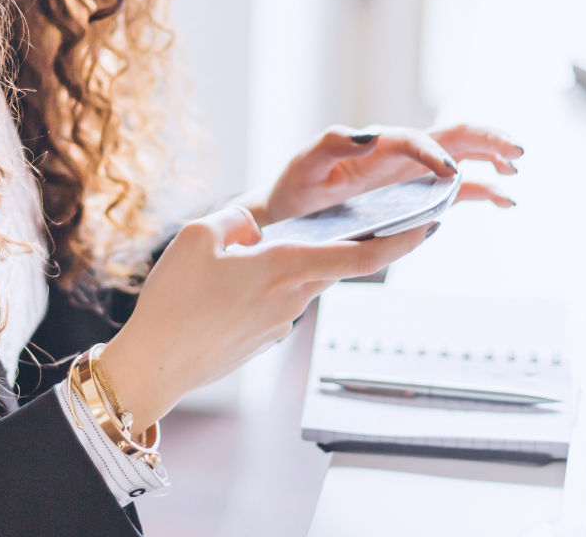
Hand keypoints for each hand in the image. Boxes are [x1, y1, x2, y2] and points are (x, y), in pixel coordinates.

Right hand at [98, 205, 434, 426]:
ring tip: (226, 264)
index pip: (361, 255)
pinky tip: (218, 292)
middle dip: (340, 243)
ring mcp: (281, 323)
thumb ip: (237, 219)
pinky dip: (259, 289)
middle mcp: (294, 298)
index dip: (401, 242)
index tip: (430, 226)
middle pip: (332, 264)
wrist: (154, 367)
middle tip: (334, 225)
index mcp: (286, 267)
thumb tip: (256, 229)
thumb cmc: (174, 302)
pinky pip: (273, 301)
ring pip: (297, 280)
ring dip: (280, 265)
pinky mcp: (264, 338)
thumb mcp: (198, 235)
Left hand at [249, 122, 524, 226]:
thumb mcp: (303, 165)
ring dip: (492, 159)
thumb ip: (331, 145)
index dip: (433, 153)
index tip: (450, 172)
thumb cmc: (295, 189)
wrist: (290, 214)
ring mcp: (412, 173)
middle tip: (516, 150)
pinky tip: (506, 198)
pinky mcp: (417, 194)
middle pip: (451, 136)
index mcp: (376, 144)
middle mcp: (400, 153)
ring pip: (462, 157)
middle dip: (486, 139)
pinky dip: (484, 191)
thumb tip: (368, 134)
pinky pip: (458, 189)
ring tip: (517, 167)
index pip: (414, 139)